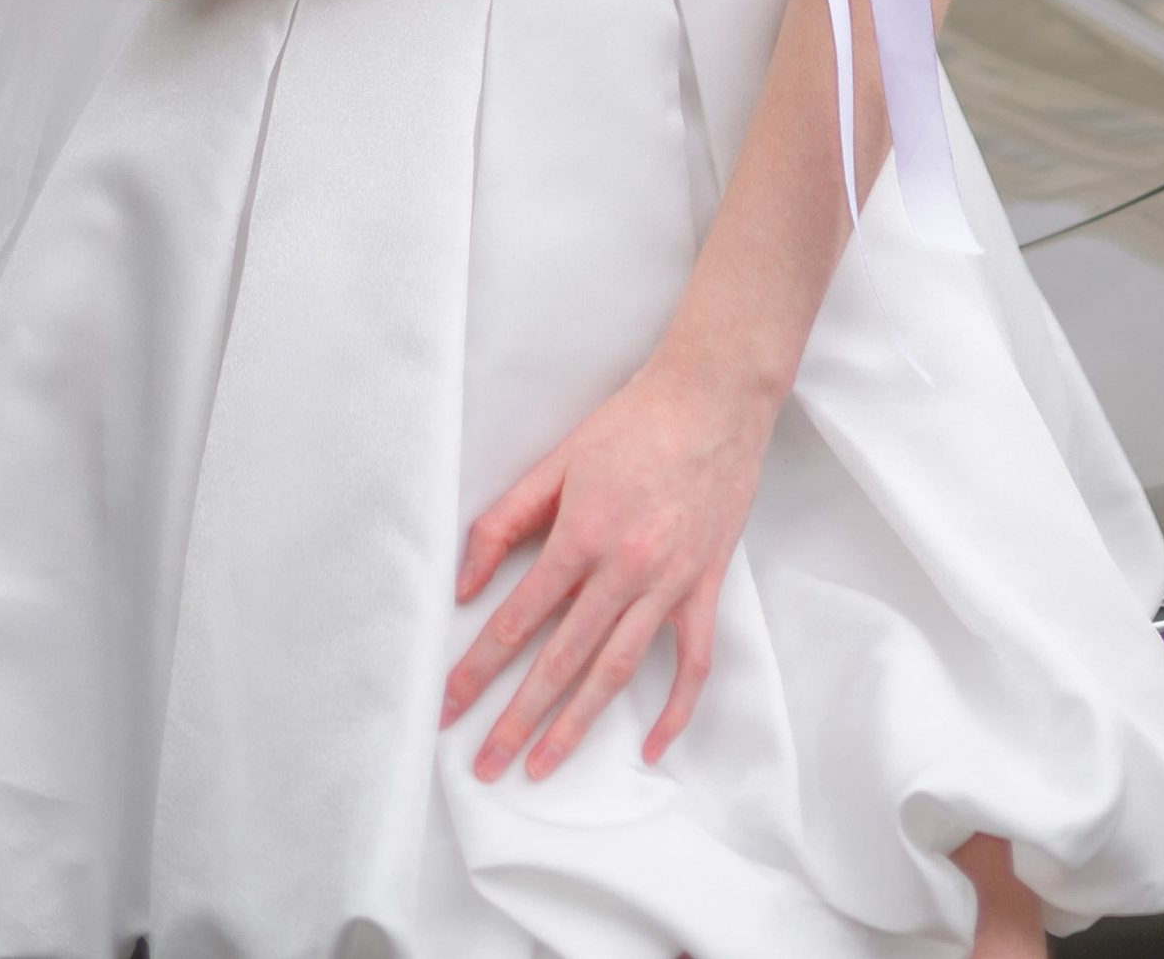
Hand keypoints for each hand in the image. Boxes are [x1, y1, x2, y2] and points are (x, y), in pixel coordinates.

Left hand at [442, 349, 775, 778]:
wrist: (713, 398)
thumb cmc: (632, 423)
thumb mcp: (558, 461)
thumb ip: (505, 521)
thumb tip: (466, 582)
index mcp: (581, 533)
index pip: (517, 618)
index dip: (478, 667)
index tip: (451, 705)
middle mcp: (624, 567)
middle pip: (561, 660)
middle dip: (518, 718)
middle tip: (486, 764)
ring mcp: (669, 582)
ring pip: (616, 671)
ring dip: (576, 725)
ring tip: (542, 766)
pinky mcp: (706, 586)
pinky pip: (693, 662)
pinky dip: (676, 711)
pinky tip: (652, 746)